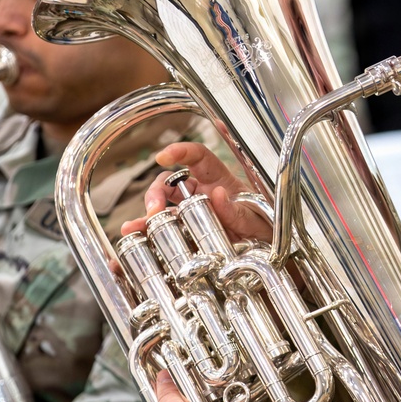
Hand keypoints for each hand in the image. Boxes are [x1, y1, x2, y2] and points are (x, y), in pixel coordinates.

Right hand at [121, 141, 270, 244]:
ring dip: (146, 215)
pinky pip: (163, 230)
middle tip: (154, 209)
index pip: (197, 156)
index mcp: (219, 178)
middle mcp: (201, 192)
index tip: (163, 156)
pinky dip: (146, 234)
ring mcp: (191, 212)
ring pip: (162, 206)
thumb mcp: (256, 218)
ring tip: (133, 227)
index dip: (180, 151)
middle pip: (170, 182)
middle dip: (156, 192)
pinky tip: (133, 238)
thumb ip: (237, 209)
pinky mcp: (187, 232)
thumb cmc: (263, 226)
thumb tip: (217, 195)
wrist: (267, 250)